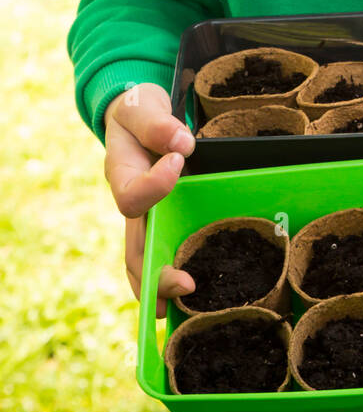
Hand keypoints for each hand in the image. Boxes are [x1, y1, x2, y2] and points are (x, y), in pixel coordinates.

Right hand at [103, 83, 196, 317]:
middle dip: (155, 272)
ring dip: (162, 286)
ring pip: (146, 260)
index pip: (131, 196)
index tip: (178, 160)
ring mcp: (146, 216)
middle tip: (185, 284)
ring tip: (184, 306)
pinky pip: (164, 251)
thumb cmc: (139, 110)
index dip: (155, 187)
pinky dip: (172, 276)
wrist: (138, 113)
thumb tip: (183, 145)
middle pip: (134, 248)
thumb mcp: (142, 105)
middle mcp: (131, 203)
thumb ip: (156, 123)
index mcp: (120, 175)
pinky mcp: (163, 218)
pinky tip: (193, 296)